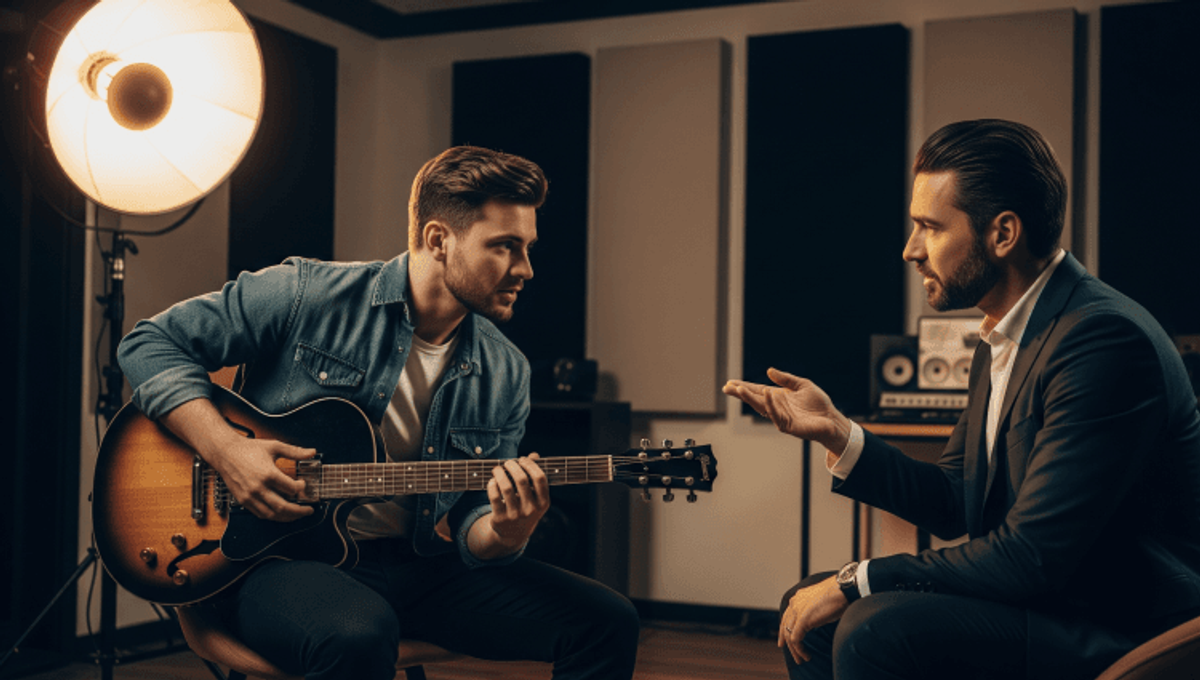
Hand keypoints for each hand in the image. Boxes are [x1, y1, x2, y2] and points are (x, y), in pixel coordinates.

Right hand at [209, 436, 315, 521]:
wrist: (225, 452)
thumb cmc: (248, 449)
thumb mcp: (274, 446)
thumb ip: (295, 451)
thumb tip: (311, 452)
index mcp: (268, 474)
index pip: (291, 488)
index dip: (302, 488)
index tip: (303, 485)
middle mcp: (258, 488)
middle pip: (283, 507)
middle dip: (299, 511)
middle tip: (308, 510)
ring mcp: (250, 496)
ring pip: (272, 514)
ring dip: (287, 517)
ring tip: (297, 515)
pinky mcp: (243, 500)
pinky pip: (260, 514)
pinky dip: (273, 516)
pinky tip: (280, 513)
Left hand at [485, 453, 550, 549]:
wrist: (513, 534)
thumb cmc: (525, 507)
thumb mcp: (534, 496)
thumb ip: (534, 475)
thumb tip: (534, 455)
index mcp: (543, 503)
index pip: (540, 478)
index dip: (530, 465)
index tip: (522, 459)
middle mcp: (531, 510)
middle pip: (521, 480)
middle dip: (512, 466)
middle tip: (507, 463)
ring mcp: (515, 516)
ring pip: (506, 487)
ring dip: (499, 473)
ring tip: (497, 469)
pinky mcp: (500, 519)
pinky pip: (494, 496)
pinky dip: (492, 485)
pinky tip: (492, 481)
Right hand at [724, 368, 851, 452]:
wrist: (831, 419)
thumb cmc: (818, 404)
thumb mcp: (802, 385)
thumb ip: (786, 379)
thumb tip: (769, 371)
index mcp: (778, 396)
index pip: (757, 390)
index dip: (744, 387)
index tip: (730, 383)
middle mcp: (776, 407)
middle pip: (755, 399)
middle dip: (741, 393)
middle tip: (727, 387)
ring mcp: (781, 417)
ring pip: (762, 407)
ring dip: (750, 399)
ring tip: (740, 390)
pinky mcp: (788, 425)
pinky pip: (777, 415)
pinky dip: (771, 405)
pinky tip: (766, 395)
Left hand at [779, 576, 848, 665]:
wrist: (844, 590)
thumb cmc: (839, 595)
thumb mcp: (821, 603)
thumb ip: (813, 610)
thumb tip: (816, 620)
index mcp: (798, 597)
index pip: (787, 616)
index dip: (784, 629)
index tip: (785, 640)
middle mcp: (794, 603)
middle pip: (785, 625)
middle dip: (785, 641)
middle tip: (791, 653)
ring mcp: (797, 611)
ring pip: (789, 635)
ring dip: (794, 650)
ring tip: (801, 659)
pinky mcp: (802, 620)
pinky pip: (795, 639)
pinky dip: (799, 650)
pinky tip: (806, 655)